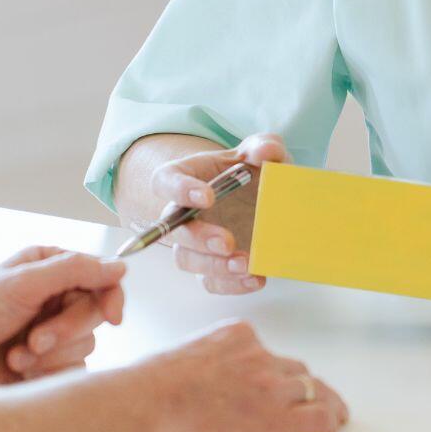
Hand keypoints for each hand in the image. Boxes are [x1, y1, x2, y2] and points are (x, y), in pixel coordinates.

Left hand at [0, 247, 127, 384]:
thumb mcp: (23, 283)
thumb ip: (75, 271)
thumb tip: (120, 266)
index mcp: (49, 270)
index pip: (101, 279)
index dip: (111, 298)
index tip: (112, 318)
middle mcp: (53, 300)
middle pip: (95, 316)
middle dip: (65, 331)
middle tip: (35, 340)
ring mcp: (50, 336)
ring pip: (84, 348)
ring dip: (50, 356)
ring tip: (15, 356)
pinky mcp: (44, 369)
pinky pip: (70, 374)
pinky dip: (44, 374)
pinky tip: (15, 370)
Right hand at [120, 320, 346, 431]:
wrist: (141, 406)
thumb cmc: (145, 389)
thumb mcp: (181, 358)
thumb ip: (206, 365)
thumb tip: (203, 385)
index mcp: (235, 335)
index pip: (268, 352)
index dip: (277, 373)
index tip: (279, 384)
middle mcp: (259, 355)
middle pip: (296, 370)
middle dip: (304, 386)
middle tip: (316, 399)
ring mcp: (270, 386)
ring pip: (314, 390)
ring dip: (325, 402)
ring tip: (335, 414)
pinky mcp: (275, 419)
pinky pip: (319, 417)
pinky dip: (330, 422)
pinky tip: (332, 428)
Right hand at [148, 133, 288, 294]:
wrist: (262, 198)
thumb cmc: (251, 171)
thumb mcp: (262, 151)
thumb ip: (264, 146)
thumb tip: (265, 151)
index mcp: (185, 177)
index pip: (166, 181)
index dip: (180, 190)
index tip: (208, 197)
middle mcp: (181, 213)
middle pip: (172, 230)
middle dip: (198, 238)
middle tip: (226, 242)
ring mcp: (194, 243)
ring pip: (187, 260)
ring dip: (214, 266)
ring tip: (247, 264)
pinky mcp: (211, 267)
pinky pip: (210, 282)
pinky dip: (231, 285)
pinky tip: (256, 278)